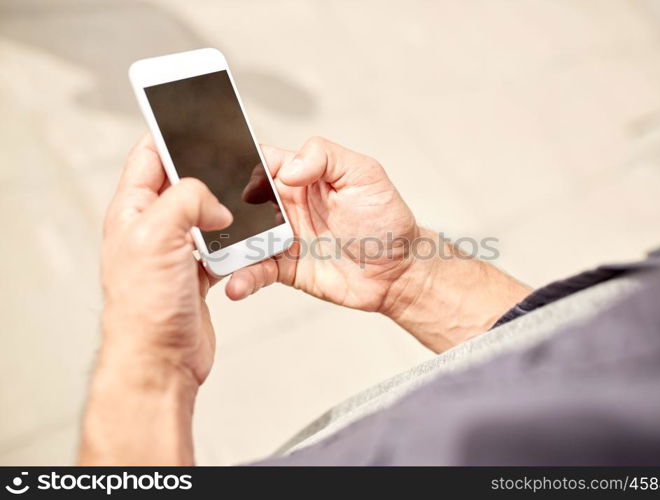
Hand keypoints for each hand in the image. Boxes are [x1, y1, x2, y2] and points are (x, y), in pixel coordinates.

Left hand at [99, 134, 231, 383]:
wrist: (161, 359)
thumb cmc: (146, 306)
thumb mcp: (158, 235)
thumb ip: (187, 200)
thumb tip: (215, 204)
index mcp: (133, 209)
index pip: (149, 156)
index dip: (171, 135)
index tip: (198, 121)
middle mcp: (152, 227)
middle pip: (185, 185)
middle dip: (211, 176)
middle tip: (234, 169)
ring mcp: (174, 251)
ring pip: (207, 217)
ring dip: (227, 216)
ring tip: (244, 214)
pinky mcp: (196, 273)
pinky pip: (221, 248)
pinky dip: (235, 247)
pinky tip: (243, 249)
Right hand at [229, 137, 529, 351]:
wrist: (400, 271)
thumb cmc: (387, 219)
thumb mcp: (365, 174)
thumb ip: (325, 156)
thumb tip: (287, 168)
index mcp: (303, 176)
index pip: (261, 161)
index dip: (237, 161)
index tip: (215, 167)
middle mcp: (287, 205)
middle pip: (240, 200)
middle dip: (219, 207)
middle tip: (199, 216)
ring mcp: (284, 237)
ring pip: (242, 238)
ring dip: (225, 245)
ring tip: (212, 255)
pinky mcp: (286, 268)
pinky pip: (256, 270)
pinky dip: (243, 277)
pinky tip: (236, 283)